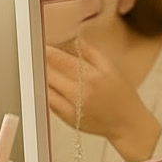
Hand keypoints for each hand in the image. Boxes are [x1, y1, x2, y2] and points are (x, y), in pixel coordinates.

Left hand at [46, 40, 160, 161]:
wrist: (127, 123)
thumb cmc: (122, 94)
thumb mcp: (110, 67)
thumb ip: (91, 52)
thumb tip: (73, 38)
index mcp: (92, 75)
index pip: (60, 59)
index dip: (46, 51)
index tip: (39, 44)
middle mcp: (80, 91)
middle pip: (49, 72)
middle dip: (40, 62)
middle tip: (34, 54)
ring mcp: (72, 106)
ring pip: (46, 87)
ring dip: (40, 77)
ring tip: (37, 68)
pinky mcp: (67, 118)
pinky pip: (48, 101)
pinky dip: (44, 92)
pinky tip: (44, 85)